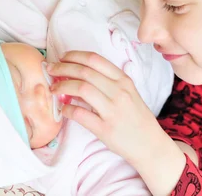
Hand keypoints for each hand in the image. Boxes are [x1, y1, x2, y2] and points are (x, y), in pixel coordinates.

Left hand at [49, 51, 187, 194]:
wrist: (150, 145)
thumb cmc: (136, 117)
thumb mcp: (128, 93)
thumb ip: (108, 82)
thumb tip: (79, 73)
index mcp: (123, 80)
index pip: (95, 59)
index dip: (74, 55)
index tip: (62, 57)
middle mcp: (119, 92)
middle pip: (84, 72)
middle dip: (63, 68)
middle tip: (50, 70)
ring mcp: (112, 110)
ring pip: (81, 89)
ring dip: (62, 86)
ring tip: (53, 88)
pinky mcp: (105, 129)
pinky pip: (80, 114)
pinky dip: (67, 109)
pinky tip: (62, 109)